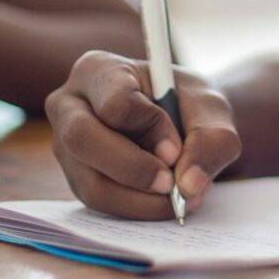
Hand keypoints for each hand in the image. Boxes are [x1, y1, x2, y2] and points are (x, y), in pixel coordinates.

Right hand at [45, 50, 242, 220]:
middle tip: (173, 185)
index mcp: (99, 70)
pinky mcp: (76, 178)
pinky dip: (137, 208)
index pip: (115, 102)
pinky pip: (100, 203)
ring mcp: (66, 146)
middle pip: (82, 139)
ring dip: (141, 199)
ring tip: (179, 197)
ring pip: (91, 182)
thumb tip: (189, 183)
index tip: (178, 147)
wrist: (185, 124)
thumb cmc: (189, 106)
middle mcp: (70, 105)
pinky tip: (164, 201)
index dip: (150, 128)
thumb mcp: (212, 110)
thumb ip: (211, 140)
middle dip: (133, 169)